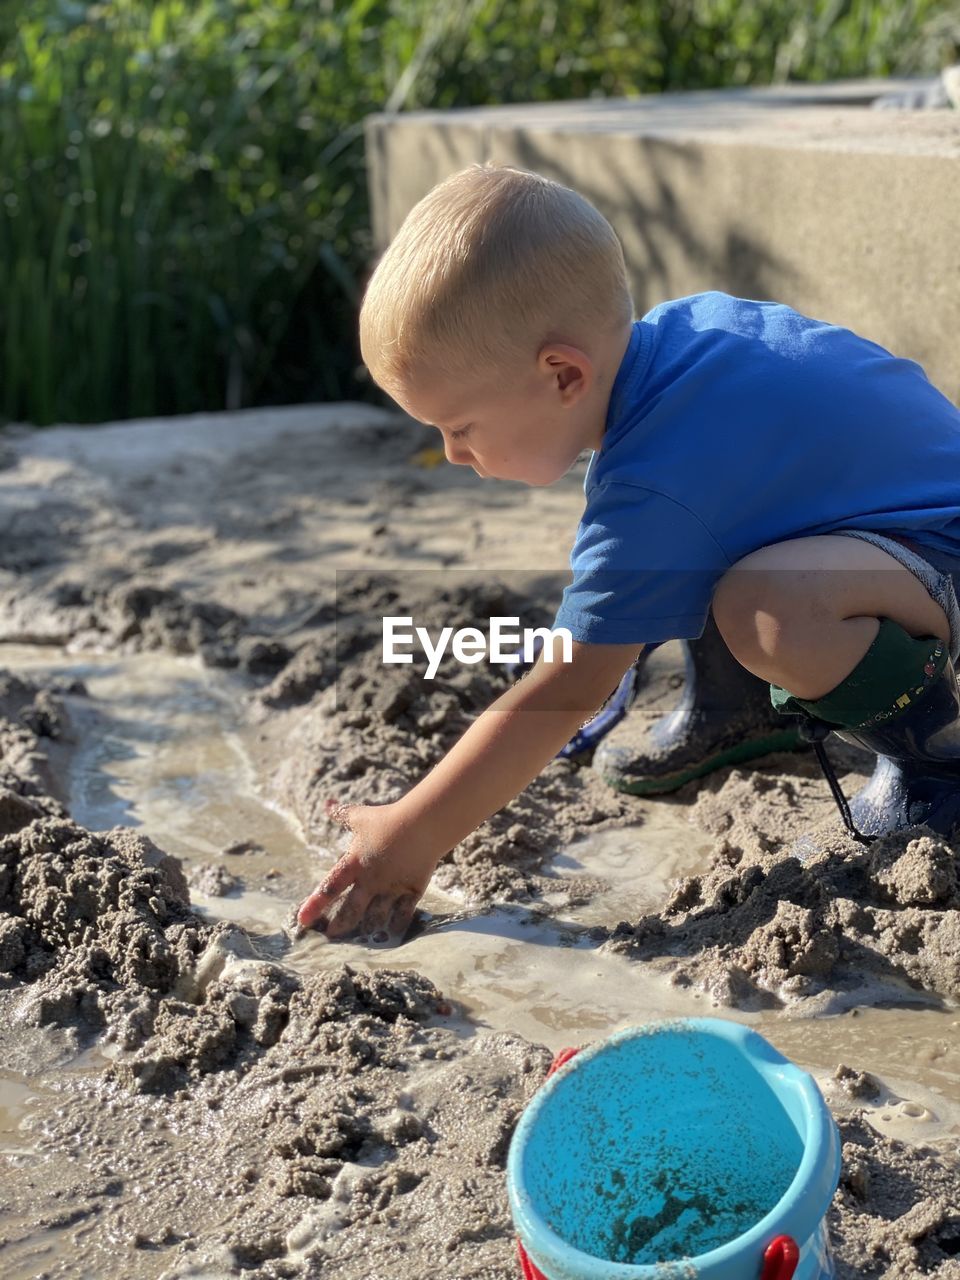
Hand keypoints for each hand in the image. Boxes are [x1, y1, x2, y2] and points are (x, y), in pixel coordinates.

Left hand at [296, 801, 438, 940]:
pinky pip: (403, 915)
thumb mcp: (361, 816)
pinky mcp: (411, 890)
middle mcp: (370, 881)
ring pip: (375, 918)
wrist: (423, 824)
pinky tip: (390, 932)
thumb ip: (342, 814)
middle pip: (350, 911)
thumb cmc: (388, 819)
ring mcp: (391, 888)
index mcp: (354, 863)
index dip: (314, 905)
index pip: (329, 888)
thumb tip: (326, 804)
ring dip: (366, 929)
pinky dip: (395, 925)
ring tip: (360, 937)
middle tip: (331, 936)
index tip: (301, 921)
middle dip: (339, 926)